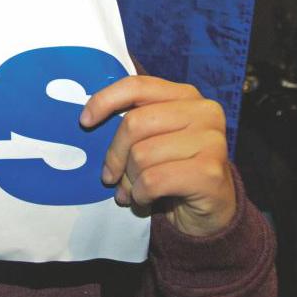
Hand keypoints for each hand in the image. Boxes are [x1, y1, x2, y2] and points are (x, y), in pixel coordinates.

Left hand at [79, 76, 237, 236]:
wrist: (211, 210)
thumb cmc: (174, 170)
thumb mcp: (155, 138)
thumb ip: (134, 122)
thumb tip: (88, 118)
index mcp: (187, 96)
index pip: (138, 86)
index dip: (105, 100)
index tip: (85, 121)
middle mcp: (204, 112)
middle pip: (135, 123)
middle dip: (115, 155)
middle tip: (110, 176)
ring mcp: (211, 141)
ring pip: (142, 155)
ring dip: (129, 180)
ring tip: (132, 190)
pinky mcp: (209, 172)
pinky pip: (153, 180)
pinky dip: (141, 195)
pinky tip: (146, 199)